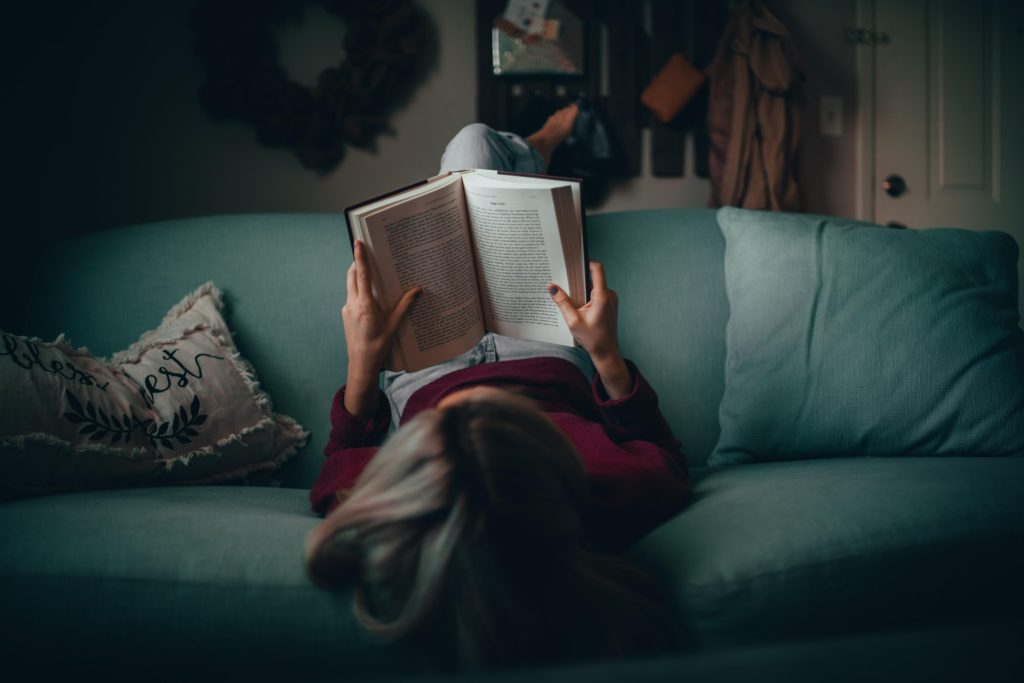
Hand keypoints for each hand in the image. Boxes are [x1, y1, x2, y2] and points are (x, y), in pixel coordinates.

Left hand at [342, 240, 419, 415]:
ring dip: (358, 276)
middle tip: (366, 253)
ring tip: (371, 273)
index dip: (360, 257)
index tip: (358, 242)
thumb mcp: (395, 325)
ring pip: (350, 285)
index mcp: (364, 305)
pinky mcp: (346, 314)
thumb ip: (405, 305)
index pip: (362, 274)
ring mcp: (347, 309)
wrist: (361, 364)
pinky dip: (359, 291)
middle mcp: (352, 304)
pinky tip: (370, 296)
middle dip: (358, 263)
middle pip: (352, 275)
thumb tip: (417, 290)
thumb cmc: (379, 346)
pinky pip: (352, 296)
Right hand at [548, 261, 632, 398]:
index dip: (586, 261)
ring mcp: (611, 300)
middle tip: (564, 279)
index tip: (573, 260)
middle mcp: (609, 295)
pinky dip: (586, 296)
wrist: (606, 352)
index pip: (597, 269)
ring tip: (568, 295)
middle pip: (593, 277)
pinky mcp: (609, 304)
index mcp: (602, 296)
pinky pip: (597, 294)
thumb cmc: (592, 339)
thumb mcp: (573, 320)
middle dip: (578, 278)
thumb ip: (562, 302)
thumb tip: (551, 287)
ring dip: (582, 289)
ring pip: (594, 286)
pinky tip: (576, 305)